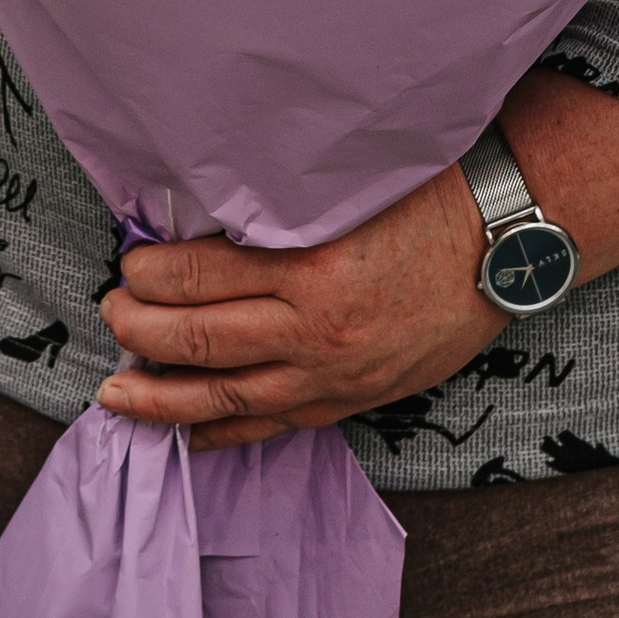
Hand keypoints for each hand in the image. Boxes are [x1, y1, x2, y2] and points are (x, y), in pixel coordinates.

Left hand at [98, 165, 495, 453]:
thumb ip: (281, 205)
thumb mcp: (349, 186)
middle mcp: (317, 328)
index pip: (204, 275)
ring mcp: (334, 374)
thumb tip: (204, 214)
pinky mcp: (352, 398)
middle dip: (142, 332)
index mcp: (313, 265)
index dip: (153, 275)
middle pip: (203, 340)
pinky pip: (275, 425)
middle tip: (111, 316)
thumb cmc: (431, 200)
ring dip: (164, 397)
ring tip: (119, 393)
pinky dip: (226, 432)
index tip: (130, 265)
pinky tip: (190, 431)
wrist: (506, 250)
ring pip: (228, 397)